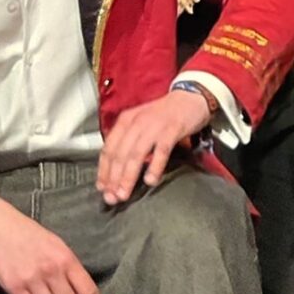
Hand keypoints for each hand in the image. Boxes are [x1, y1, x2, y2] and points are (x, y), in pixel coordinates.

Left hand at [95, 88, 211, 206]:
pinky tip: (150, 180)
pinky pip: (161, 151)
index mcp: (126, 121)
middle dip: (113, 178)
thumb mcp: (141, 123)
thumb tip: (117, 168)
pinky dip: (154, 167)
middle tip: (111, 197)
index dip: (103, 171)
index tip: (102, 187)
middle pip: (119, 154)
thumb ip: (129, 142)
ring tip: (124, 193)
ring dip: (128, 176)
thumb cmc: (165, 114)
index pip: (108, 149)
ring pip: (135, 155)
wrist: (190, 96)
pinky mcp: (172, 129)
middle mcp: (137, 122)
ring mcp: (154, 126)